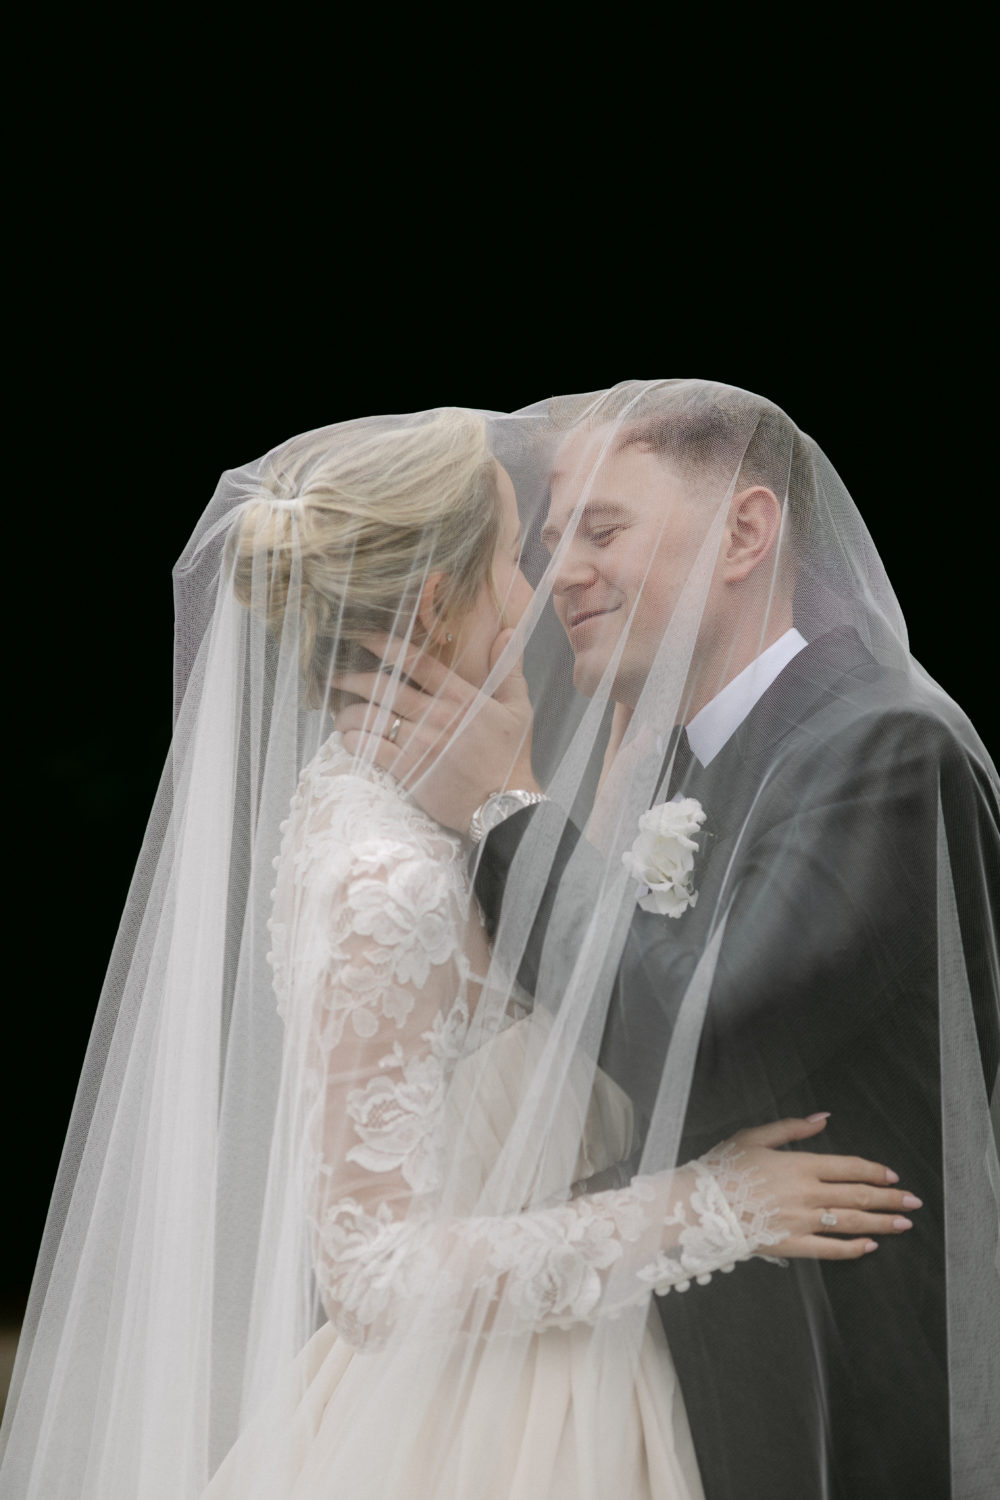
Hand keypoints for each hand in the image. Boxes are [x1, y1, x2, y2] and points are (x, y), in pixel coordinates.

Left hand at [334, 629, 539, 833]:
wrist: (503, 805)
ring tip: (340, 713)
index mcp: (459, 697)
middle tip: (334, 675)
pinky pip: (369, 748)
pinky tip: (349, 739)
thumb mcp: (518, 709)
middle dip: (352, 677)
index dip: (384, 644)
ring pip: (370, 717)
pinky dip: (353, 741)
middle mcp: (435, 715)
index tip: (362, 636)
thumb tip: (507, 632)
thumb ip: (509, 668)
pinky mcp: (407, 770)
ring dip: (348, 712)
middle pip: (382, 687)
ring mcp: (419, 743)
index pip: (415, 661)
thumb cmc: (510, 758)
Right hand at [726, 1116, 921, 1259]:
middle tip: (913, 1202)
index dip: (874, 1171)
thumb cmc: (724, 1168)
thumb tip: (823, 1118)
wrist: (701, 1205)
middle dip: (889, 1198)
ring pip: (851, 1222)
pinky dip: (852, 1248)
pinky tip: (869, 1246)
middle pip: (858, 1195)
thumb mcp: (755, 1137)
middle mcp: (807, 1194)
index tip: (892, 1175)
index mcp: (800, 1165)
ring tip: (903, 1224)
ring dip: (881, 1223)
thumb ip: (792, 1128)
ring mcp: (802, 1221)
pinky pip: (830, 1249)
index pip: (848, 1168)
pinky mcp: (792, 1244)